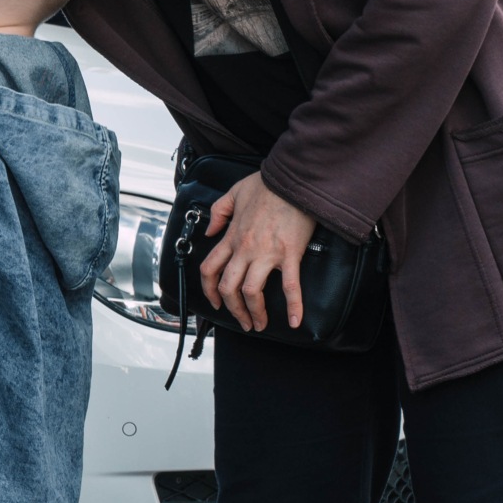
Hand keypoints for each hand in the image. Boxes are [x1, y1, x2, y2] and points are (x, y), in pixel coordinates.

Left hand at [198, 173, 317, 332]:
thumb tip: (210, 231)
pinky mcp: (289, 254)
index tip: (214, 302)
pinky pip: (290, 286)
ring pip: (251, 291)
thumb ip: (218, 212)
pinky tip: (294, 320)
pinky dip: (293, 306)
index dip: (208, 290)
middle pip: (228, 287)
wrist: (293, 180)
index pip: (210, 269)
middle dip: (232, 309)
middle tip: (241, 320)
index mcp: (231, 236)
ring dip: (254, 312)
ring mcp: (266, 253)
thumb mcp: (233, 193)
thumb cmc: (267, 184)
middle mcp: (245, 249)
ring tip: (259, 323)